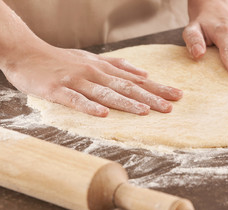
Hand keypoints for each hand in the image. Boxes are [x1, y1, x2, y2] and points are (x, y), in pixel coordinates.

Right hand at [2, 43, 182, 116]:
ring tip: (145, 112)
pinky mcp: (58, 90)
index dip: (157, 88)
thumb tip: (143, 72)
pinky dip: (89, 107)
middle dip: (150, 97)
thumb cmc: (62, 59)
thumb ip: (118, 66)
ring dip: (125, 103)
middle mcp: (95, 73)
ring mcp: (77, 81)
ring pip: (105, 93)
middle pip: (127, 87)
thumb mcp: (92, 58)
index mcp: (104, 68)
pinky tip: (102, 115)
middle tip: (170, 107)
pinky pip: (76, 100)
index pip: (136, 80)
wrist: (26, 52)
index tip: (177, 95)